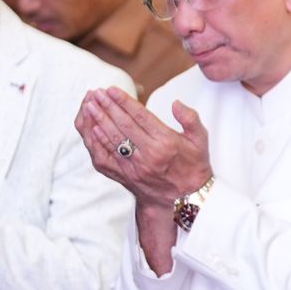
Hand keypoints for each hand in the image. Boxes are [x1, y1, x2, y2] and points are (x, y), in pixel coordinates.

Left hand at [76, 88, 212, 207]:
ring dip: (98, 120)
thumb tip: (176, 103)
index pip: (140, 117)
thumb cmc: (194, 165)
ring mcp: (135, 167)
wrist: (187, 199)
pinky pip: (107, 157)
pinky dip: (97, 142)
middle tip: (96, 92)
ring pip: (112, 139)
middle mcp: (149, 155)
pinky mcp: (126, 176)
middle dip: (107, 106)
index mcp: (166, 143)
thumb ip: (191, 118)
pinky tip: (91, 128)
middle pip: (123, 126)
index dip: (124, 101)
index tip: (112, 89)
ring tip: (89, 104)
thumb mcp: (201, 140)